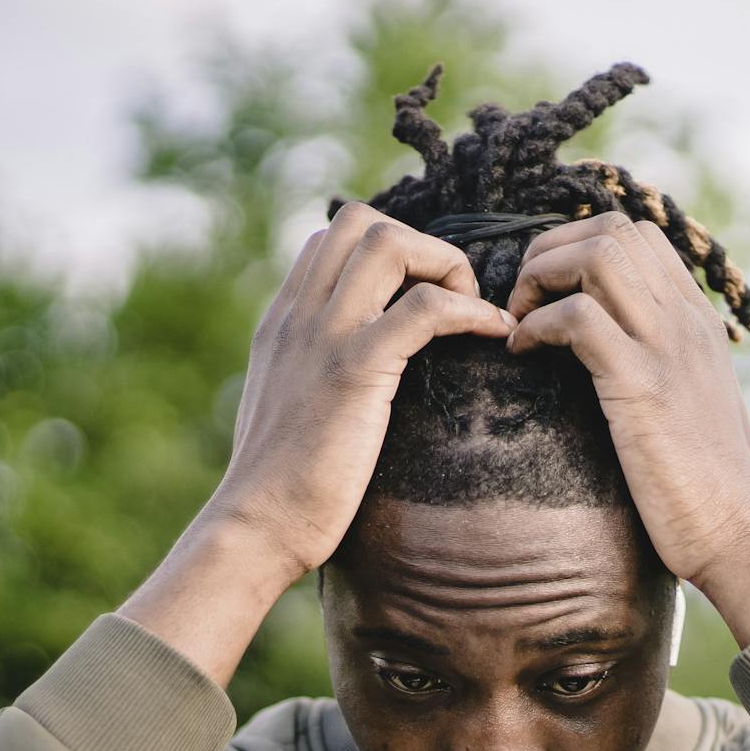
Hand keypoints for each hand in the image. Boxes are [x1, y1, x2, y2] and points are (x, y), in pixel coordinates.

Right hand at [118, 204, 509, 685]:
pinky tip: (493, 335)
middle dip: (420, 245)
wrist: (256, 527)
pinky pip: (425, 308)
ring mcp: (324, 337)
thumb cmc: (280, 488)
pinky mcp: (354, 370)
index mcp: (282, 321)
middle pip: (361, 222)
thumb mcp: (289, 410)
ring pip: (390, 244)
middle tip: (451, 301)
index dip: (388, 252)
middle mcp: (299, 315)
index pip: (331, 240)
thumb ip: (310, 375)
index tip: (423, 299)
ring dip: (445, 266)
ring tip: (471, 312)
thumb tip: (349, 378)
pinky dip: (470, 311)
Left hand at [505, 211, 749, 643]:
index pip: (637, 235)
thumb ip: (664, 365)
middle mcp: (685, 321)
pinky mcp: (641, 386)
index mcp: (697, 320)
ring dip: (541, 278)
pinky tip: (522, 354)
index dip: (576, 246)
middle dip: (550, 251)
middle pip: (612, 230)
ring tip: (520, 322)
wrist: (734, 531)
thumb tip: (622, 357)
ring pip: (597, 256)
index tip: (547, 292)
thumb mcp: (691, 404)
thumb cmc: (703, 483)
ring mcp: (666, 348)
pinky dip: (537, 325)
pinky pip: (578, 318)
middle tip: (522, 301)